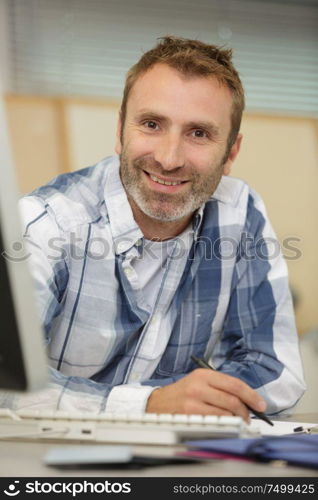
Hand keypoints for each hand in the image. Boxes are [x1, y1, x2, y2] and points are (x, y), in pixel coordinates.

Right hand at [146, 369, 265, 422]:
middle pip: (232, 399)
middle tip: (249, 416)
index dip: (251, 395)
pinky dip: (225, 423)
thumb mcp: (199, 382)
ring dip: (236, 419)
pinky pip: (215, 421)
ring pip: (226, 412)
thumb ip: (220, 387)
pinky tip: (224, 423)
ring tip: (236, 420)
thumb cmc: (182, 393)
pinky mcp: (190, 413)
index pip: (234, 383)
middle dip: (246, 411)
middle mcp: (199, 385)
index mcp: (204, 374)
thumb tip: (246, 399)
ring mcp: (194, 400)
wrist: (157, 403)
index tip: (260, 404)